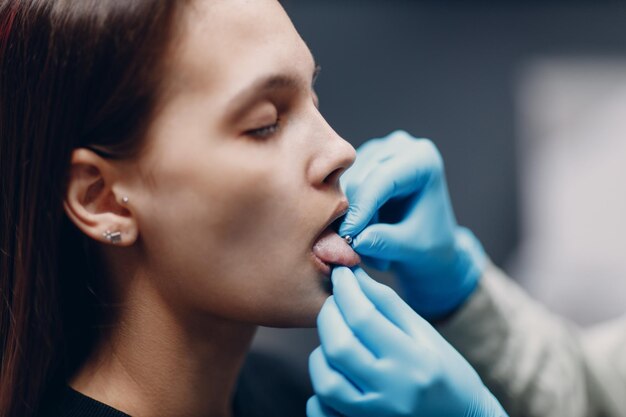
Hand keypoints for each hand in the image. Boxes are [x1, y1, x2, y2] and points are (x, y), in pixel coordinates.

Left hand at [307, 267, 506, 416]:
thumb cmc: (445, 370)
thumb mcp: (423, 332)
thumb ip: (386, 303)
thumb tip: (353, 275)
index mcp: (414, 361)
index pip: (364, 318)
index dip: (345, 290)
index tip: (340, 273)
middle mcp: (393, 392)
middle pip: (339, 348)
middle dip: (328, 316)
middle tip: (334, 302)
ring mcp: (375, 416)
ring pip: (325, 381)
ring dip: (322, 352)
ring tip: (337, 339)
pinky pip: (321, 410)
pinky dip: (319, 390)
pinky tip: (336, 372)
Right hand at [339, 130, 485, 318]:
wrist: (429, 240)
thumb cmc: (430, 243)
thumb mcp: (414, 248)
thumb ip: (387, 242)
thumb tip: (357, 240)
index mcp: (422, 159)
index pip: (383, 177)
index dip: (362, 206)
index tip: (347, 236)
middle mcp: (399, 147)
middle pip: (361, 179)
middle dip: (353, 216)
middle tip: (355, 251)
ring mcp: (377, 151)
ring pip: (346, 185)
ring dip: (348, 219)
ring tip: (366, 247)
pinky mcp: (360, 163)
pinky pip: (340, 189)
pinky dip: (343, 215)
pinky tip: (358, 234)